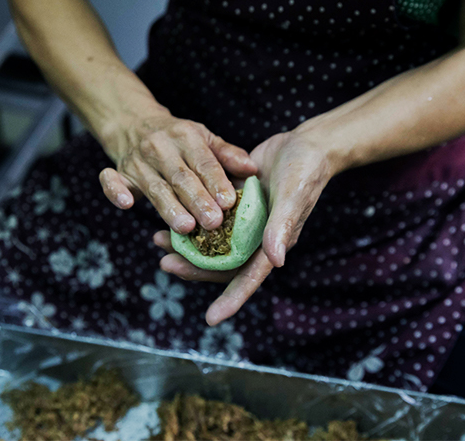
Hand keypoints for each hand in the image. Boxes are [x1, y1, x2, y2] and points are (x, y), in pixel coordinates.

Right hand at [98, 112, 257, 233]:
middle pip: (181, 178)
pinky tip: (125, 204)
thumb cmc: (178, 139)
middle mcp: (160, 148)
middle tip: (213, 222)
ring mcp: (137, 162)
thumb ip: (228, 154)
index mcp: (186, 137)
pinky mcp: (118, 174)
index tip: (230, 202)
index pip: (204, 162)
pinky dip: (115, 191)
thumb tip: (252, 169)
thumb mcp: (205, 138)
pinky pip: (112, 182)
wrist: (133, 122)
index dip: (216, 182)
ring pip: (155, 187)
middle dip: (197, 200)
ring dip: (169, 207)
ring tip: (186, 227)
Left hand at [154, 129, 333, 324]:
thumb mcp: (293, 197)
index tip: (211, 319)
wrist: (305, 145)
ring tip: (159, 240)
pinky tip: (169, 215)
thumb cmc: (306, 172)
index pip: (249, 279)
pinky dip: (191, 219)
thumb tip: (276, 261)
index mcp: (272, 245)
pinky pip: (210, 218)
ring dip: (186, 244)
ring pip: (211, 242)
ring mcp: (244, 222)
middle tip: (166, 264)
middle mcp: (256, 238)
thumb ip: (282, 227)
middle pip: (221, 264)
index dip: (231, 300)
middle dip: (193, 268)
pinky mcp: (235, 204)